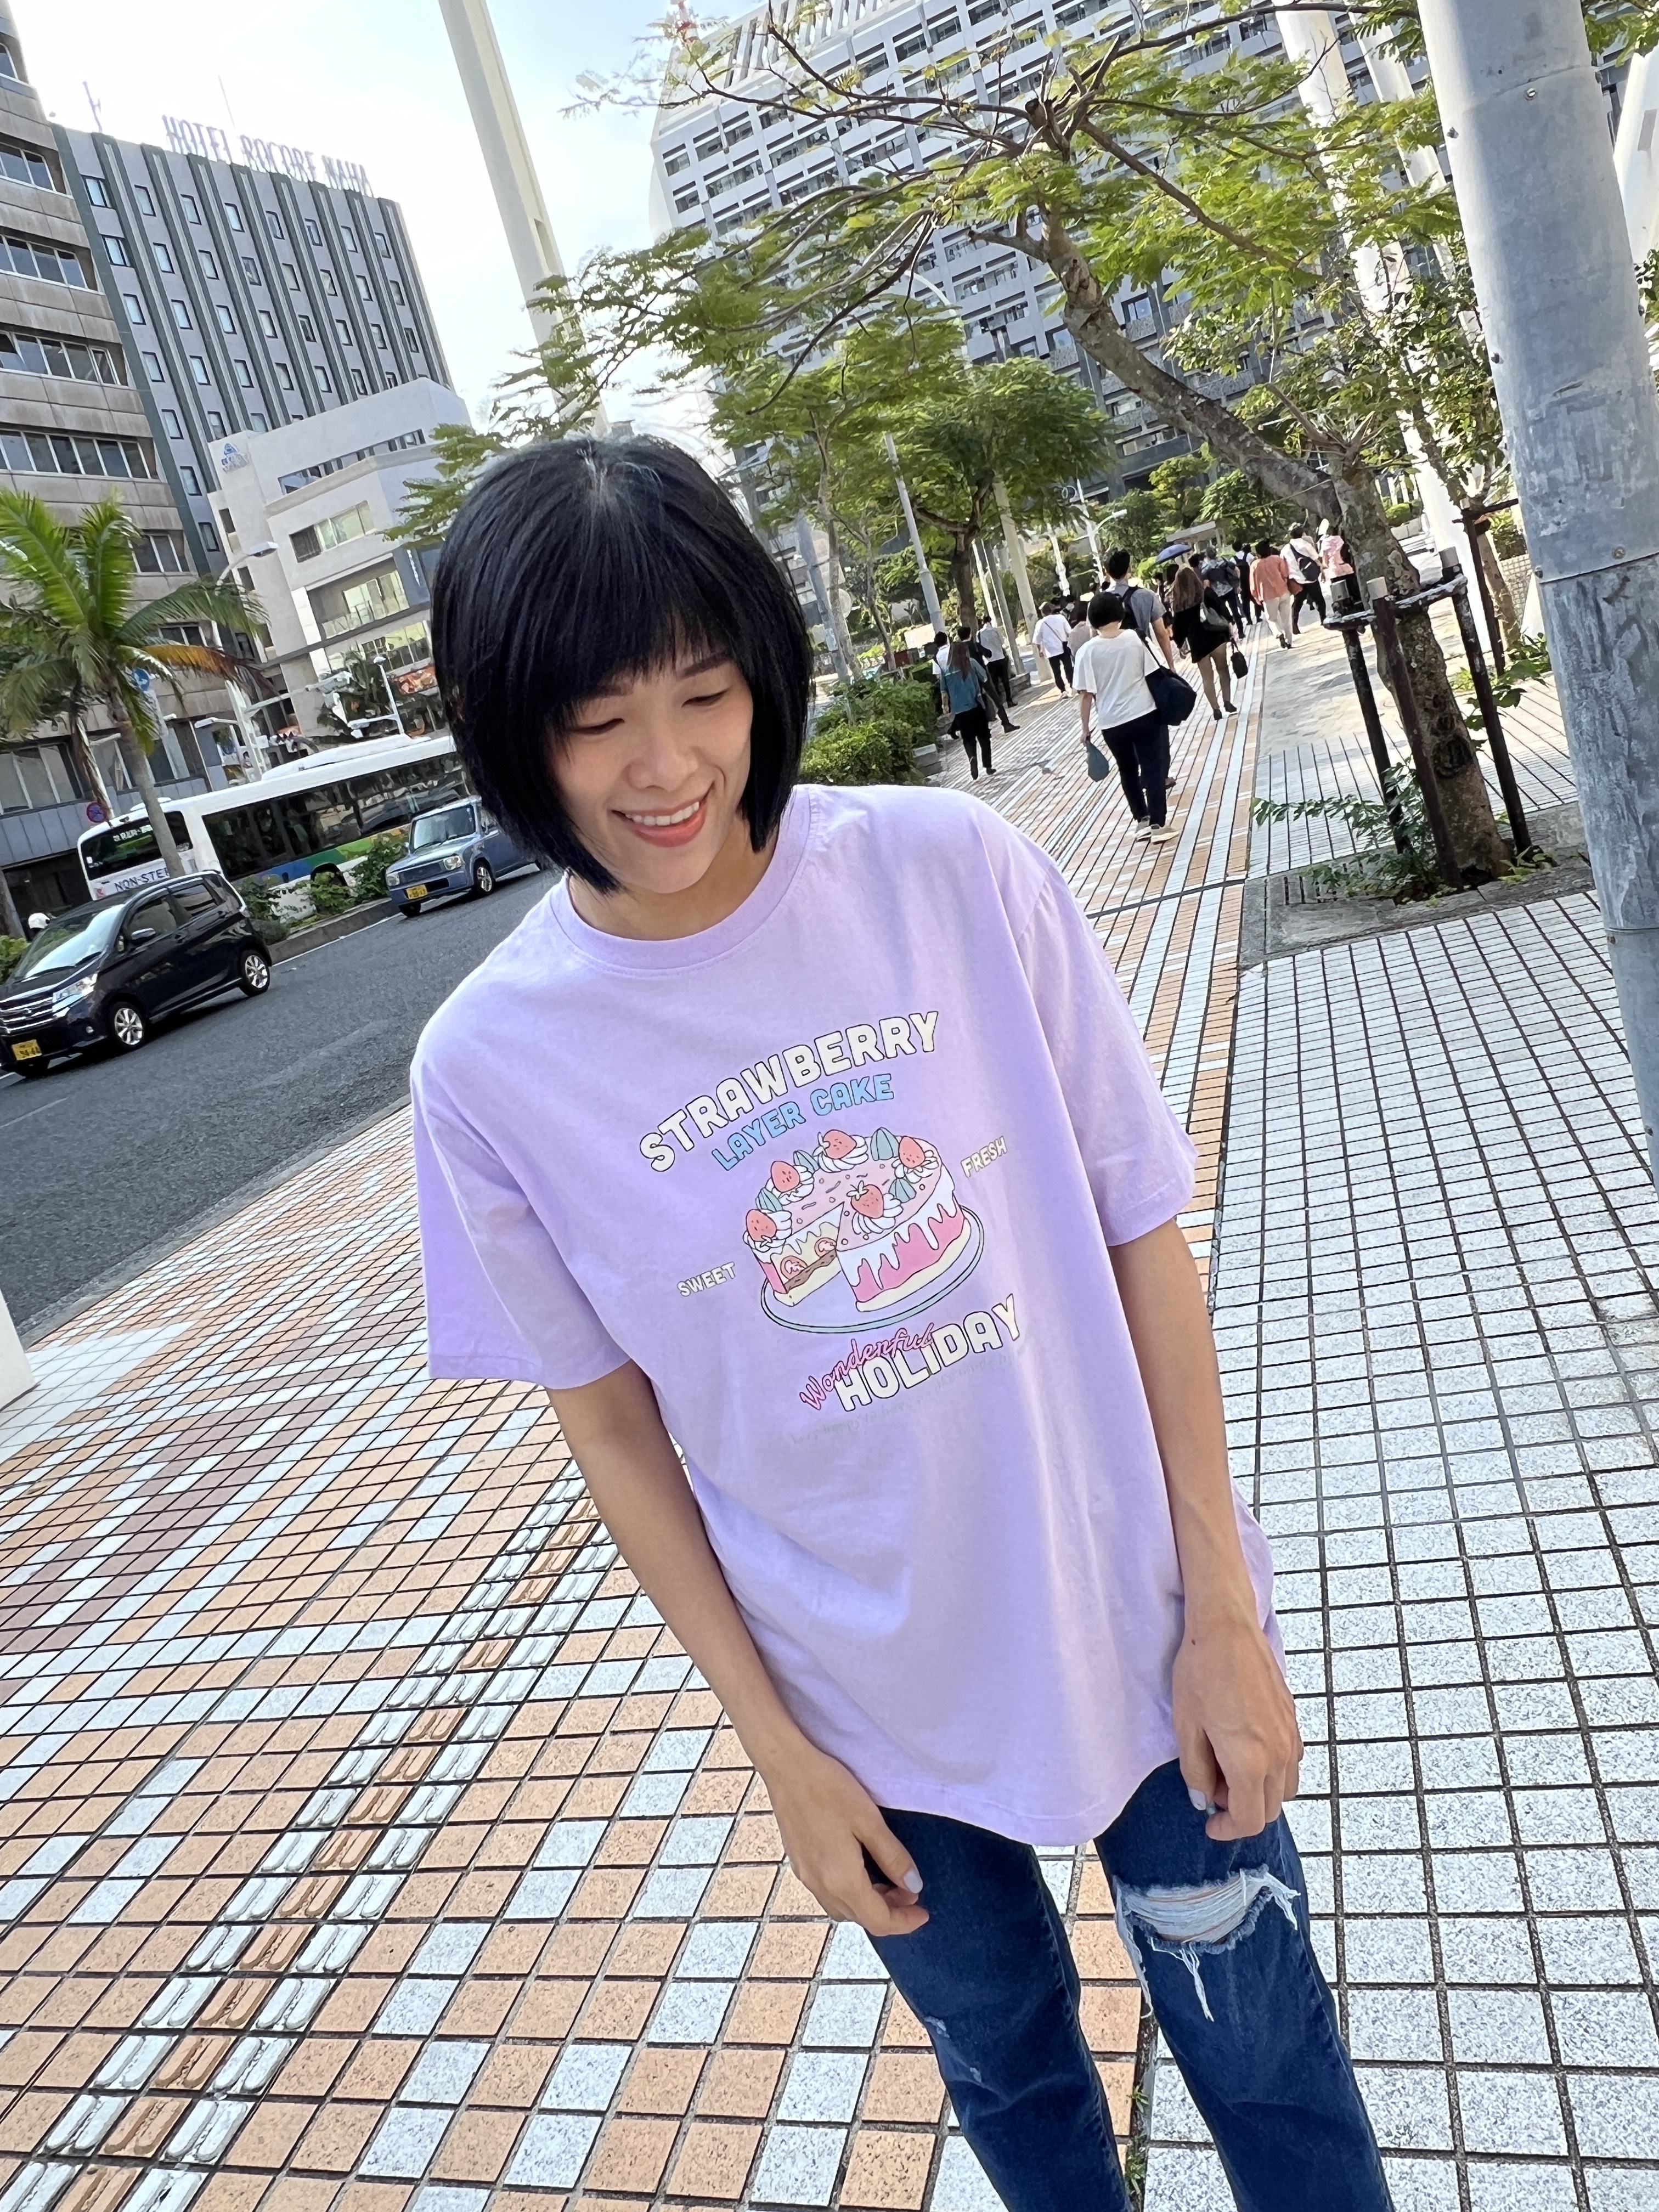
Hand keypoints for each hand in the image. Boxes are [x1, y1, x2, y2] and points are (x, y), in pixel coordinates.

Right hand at [762, 1737, 928, 1936]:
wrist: (786, 1767)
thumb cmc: (829, 1788)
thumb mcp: (870, 1821)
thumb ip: (893, 1857)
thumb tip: (914, 1886)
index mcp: (842, 1880)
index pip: (878, 1921)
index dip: (905, 1922)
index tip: (923, 1911)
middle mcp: (821, 1886)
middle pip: (860, 1918)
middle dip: (889, 1912)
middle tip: (910, 1891)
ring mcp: (806, 1877)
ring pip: (843, 1909)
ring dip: (868, 1904)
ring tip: (889, 1882)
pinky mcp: (799, 1864)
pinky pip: (828, 1894)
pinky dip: (850, 1893)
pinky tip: (860, 1871)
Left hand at [1171, 1607, 1300, 1841]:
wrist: (1226, 1628)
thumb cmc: (1200, 1672)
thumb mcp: (1186, 1727)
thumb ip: (1195, 1771)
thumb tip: (1203, 1799)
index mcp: (1250, 1761)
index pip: (1249, 1819)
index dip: (1228, 1830)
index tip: (1210, 1824)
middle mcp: (1278, 1754)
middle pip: (1270, 1809)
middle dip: (1241, 1811)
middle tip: (1213, 1789)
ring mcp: (1290, 1736)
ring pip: (1286, 1789)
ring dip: (1260, 1793)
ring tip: (1228, 1768)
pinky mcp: (1293, 1719)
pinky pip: (1291, 1762)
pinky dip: (1273, 1770)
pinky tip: (1246, 1748)